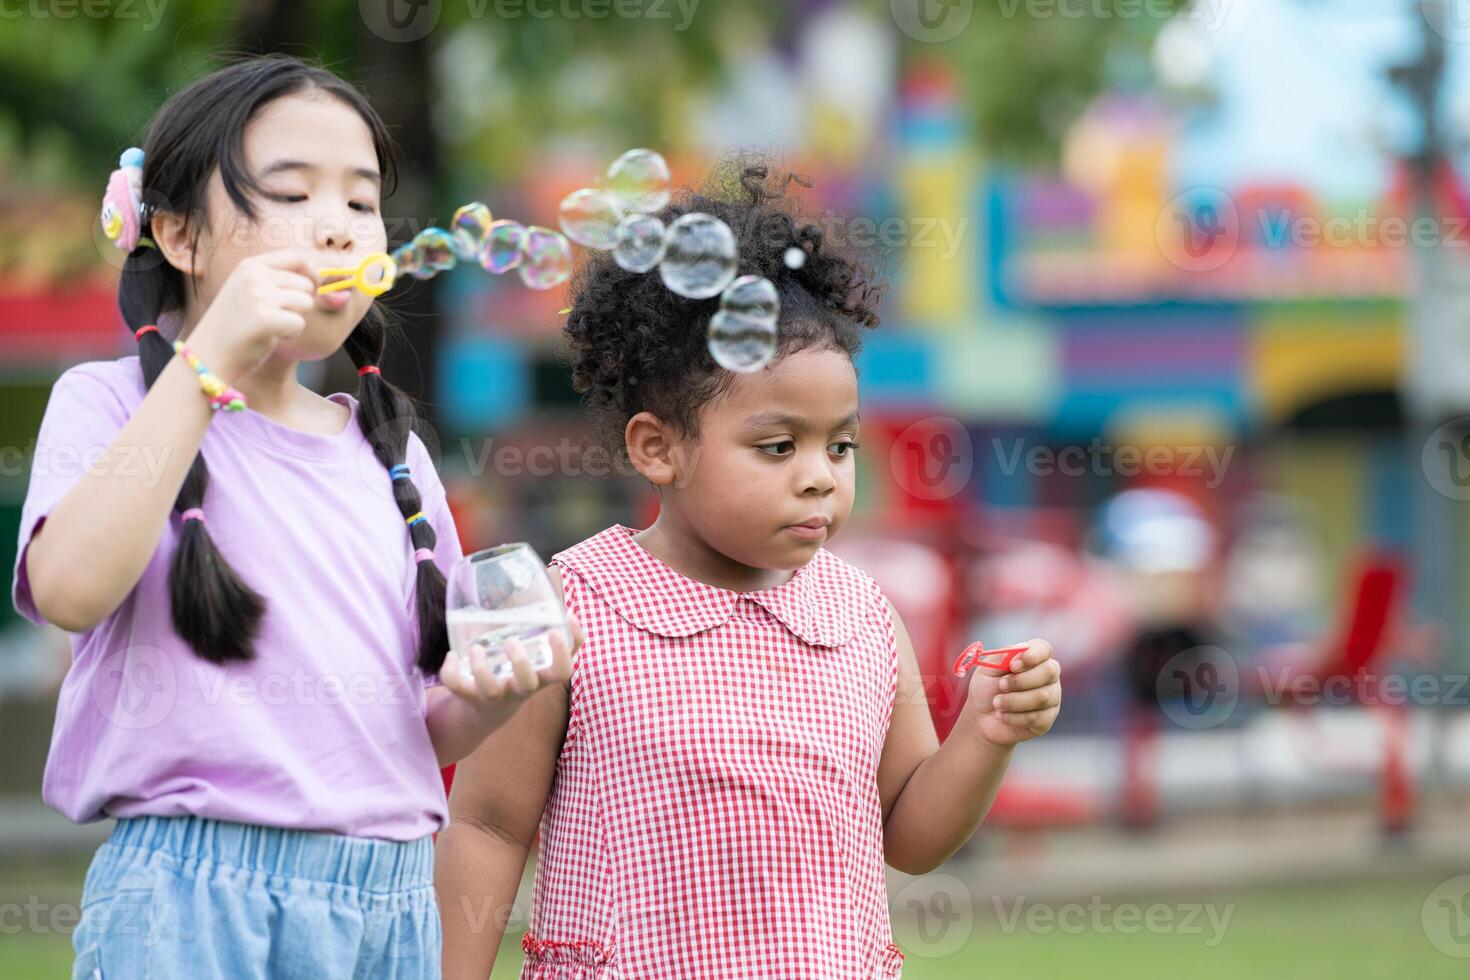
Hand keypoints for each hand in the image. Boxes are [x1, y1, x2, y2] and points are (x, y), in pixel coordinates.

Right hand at [187, 251, 317, 381]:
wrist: (207, 354)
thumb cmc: (234, 325)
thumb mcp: (250, 291)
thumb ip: (277, 279)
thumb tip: (321, 277)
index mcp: (249, 266)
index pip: (296, 257)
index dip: (312, 273)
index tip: (312, 289)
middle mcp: (254, 276)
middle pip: (306, 284)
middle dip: (300, 304)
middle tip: (276, 317)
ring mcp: (259, 296)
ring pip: (306, 303)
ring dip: (295, 319)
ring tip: (270, 326)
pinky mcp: (266, 319)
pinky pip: (300, 323)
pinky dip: (290, 334)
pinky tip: (269, 337)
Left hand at [437, 613, 582, 713]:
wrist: (488, 709)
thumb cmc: (521, 675)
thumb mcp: (544, 660)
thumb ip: (563, 639)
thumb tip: (570, 615)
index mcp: (541, 677)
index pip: (562, 673)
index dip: (562, 654)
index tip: (555, 632)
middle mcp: (519, 689)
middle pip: (527, 684)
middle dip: (520, 662)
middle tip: (511, 641)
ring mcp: (494, 694)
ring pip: (490, 690)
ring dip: (482, 668)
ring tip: (476, 648)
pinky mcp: (470, 696)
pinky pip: (458, 688)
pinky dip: (451, 673)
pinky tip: (452, 656)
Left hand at [958, 638, 1061, 747]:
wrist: (982, 717)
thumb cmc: (986, 688)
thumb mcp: (988, 669)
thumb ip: (1003, 657)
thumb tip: (1021, 648)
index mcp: (1033, 658)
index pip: (1044, 649)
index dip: (1032, 655)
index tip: (1013, 665)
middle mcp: (1048, 675)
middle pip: (1049, 671)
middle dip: (1021, 681)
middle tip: (1001, 686)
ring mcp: (1051, 697)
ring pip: (1042, 697)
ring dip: (1014, 701)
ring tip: (996, 703)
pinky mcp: (1047, 718)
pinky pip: (1037, 717)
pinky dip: (1014, 717)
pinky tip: (1002, 716)